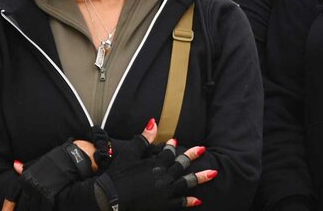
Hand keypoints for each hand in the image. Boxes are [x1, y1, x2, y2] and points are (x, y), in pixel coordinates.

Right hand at [97, 127, 215, 209]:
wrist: (108, 198)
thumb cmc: (117, 175)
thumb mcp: (130, 153)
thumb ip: (144, 138)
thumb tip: (153, 121)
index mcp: (156, 163)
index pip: (169, 152)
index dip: (172, 147)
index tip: (175, 142)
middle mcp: (163, 176)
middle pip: (182, 164)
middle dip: (193, 156)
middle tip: (203, 150)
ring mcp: (164, 191)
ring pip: (187, 182)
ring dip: (200, 178)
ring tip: (213, 173)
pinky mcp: (163, 205)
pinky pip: (179, 202)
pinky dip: (189, 201)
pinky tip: (198, 200)